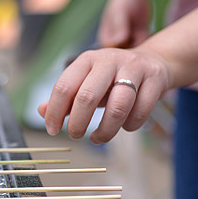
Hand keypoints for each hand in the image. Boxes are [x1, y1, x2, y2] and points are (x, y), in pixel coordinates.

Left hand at [38, 46, 171, 143]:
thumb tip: (41, 111)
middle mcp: (109, 60)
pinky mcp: (155, 80)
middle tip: (75, 136)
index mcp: (87, 60)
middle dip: (78, 123)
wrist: (154, 62)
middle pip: (88, 96)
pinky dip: (130, 126)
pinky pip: (141, 111)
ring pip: (118, 107)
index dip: (55, 112)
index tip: (53, 130)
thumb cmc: (113, 78)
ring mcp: (134, 68)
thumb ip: (65, 96)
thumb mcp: (87, 81)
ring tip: (98, 138)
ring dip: (105, 130)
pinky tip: (124, 127)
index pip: (64, 87)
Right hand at [98, 0, 150, 47]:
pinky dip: (148, 39)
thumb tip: (118, 42)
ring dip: (142, 43)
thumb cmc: (123, 1)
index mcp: (106, 38)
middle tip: (138, 36)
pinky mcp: (139, 36)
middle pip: (125, 54)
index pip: (113, 52)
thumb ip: (119, 27)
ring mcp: (128, 40)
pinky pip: (145, 44)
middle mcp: (116, 42)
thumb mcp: (120, 12)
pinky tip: (147, 30)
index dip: (122, 50)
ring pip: (137, 50)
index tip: (130, 39)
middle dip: (134, 49)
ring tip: (142, 31)